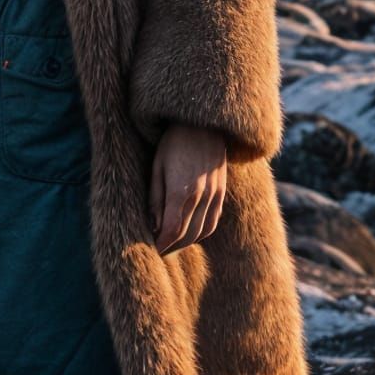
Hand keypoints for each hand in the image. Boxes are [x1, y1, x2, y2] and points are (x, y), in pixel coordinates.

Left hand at [149, 123, 226, 254]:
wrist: (203, 124)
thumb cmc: (173, 143)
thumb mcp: (157, 167)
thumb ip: (155, 198)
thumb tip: (154, 226)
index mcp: (181, 191)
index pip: (172, 230)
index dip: (163, 243)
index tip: (153, 249)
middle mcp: (200, 196)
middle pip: (187, 234)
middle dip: (172, 246)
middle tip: (160, 249)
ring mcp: (214, 195)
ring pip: (202, 231)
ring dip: (187, 241)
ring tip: (174, 243)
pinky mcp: (222, 192)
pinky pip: (214, 220)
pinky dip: (202, 232)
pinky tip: (191, 231)